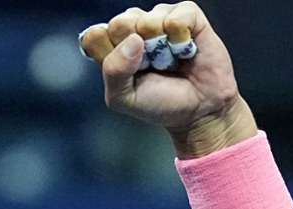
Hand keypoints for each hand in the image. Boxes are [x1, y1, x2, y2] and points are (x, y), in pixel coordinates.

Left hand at [79, 2, 257, 157]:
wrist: (198, 110)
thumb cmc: (159, 103)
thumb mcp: (124, 98)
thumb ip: (113, 71)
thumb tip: (133, 40)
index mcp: (112, 47)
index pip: (94, 36)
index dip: (109, 54)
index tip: (126, 72)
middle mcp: (133, 29)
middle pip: (119, 23)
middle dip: (134, 49)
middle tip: (150, 66)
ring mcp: (159, 19)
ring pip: (147, 18)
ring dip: (160, 45)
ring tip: (169, 60)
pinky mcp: (188, 16)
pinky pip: (179, 14)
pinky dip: (181, 35)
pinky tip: (185, 49)